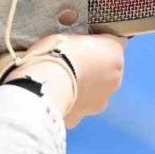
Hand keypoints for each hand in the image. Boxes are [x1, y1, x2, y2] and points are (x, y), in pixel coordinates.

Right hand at [0, 33, 127, 128]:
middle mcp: (115, 79)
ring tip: (57, 82)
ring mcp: (100, 102)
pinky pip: (76, 106)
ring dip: (81, 87)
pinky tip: (52, 97)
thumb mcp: (64, 35)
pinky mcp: (81, 118)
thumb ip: (77, 41)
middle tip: (66, 62)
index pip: (114, 42)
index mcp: (114, 53)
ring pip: (94, 91)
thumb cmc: (52, 55)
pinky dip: (68, 102)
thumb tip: (76, 43)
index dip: (97, 41)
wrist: (39, 89)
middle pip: (106, 69)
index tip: (81, 41)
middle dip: (91, 66)